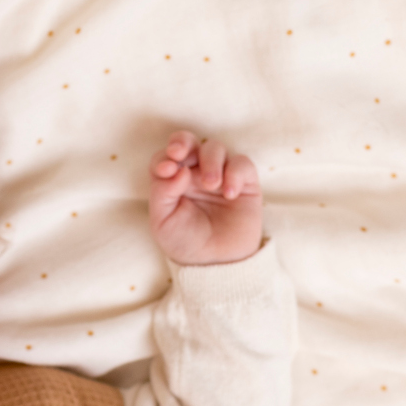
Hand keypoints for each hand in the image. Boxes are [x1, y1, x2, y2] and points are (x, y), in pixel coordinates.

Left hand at [148, 130, 262, 265]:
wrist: (214, 263)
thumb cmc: (185, 242)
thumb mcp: (163, 221)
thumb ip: (162, 193)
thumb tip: (177, 169)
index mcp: (172, 180)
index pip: (164, 156)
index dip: (164, 156)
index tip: (166, 170)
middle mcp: (194, 173)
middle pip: (188, 142)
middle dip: (183, 142)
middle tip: (181, 153)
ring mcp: (219, 175)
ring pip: (214, 147)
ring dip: (210, 161)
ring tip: (211, 185)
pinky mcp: (243, 182)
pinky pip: (241, 163)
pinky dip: (235, 173)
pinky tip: (229, 193)